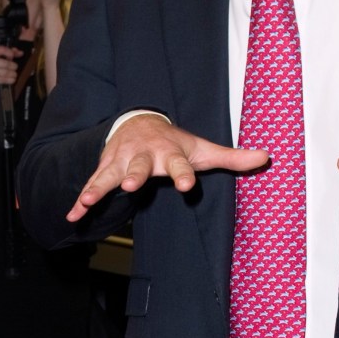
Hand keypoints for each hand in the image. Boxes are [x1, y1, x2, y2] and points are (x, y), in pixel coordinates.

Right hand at [0, 44, 22, 87]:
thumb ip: (6, 51)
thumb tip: (20, 53)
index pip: (3, 50)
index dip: (10, 53)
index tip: (13, 56)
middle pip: (5, 63)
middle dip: (13, 66)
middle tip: (15, 67)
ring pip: (3, 73)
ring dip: (12, 74)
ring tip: (14, 74)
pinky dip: (7, 80)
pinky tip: (10, 80)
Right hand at [66, 113, 268, 221]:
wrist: (140, 122)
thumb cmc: (176, 142)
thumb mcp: (203, 149)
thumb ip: (232, 157)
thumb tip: (266, 157)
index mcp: (170, 154)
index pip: (180, 165)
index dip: (184, 174)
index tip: (187, 184)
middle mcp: (145, 156)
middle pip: (140, 167)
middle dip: (134, 175)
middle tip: (130, 184)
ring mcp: (122, 162)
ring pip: (109, 175)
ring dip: (99, 187)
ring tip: (88, 200)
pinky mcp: (105, 169)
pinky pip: (91, 184)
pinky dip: (80, 199)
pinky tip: (72, 216)